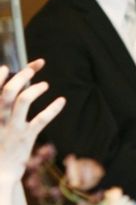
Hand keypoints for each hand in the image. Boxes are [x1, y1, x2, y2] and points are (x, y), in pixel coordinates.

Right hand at [0, 60, 63, 177]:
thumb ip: (1, 108)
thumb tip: (8, 85)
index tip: (7, 67)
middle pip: (9, 91)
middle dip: (22, 75)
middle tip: (35, 68)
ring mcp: (12, 128)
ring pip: (23, 101)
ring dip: (35, 89)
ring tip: (45, 85)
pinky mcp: (27, 138)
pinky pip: (42, 119)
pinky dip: (53, 109)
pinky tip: (61, 101)